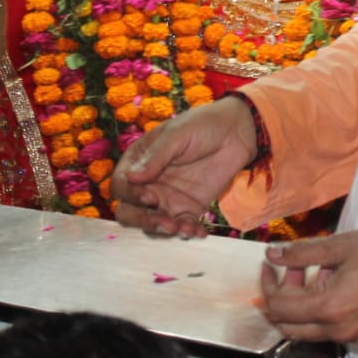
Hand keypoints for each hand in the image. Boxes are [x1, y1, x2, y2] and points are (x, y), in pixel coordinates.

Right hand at [111, 96, 256, 236]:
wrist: (236, 132)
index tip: (149, 196)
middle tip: (165, 222)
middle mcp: (148, 184)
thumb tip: (131, 178)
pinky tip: (199, 231)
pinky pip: (182, 227)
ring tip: (184, 228)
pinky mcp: (188, 209)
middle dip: (143, 221)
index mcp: (138, 161)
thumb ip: (155, 158)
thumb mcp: (177, 135)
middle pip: (130, 211)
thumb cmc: (202, 125)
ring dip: (165, 231)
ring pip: (153, 225)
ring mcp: (167, 199)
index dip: (130, 195)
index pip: (121, 185)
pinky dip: (188, 233)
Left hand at [259, 226, 357, 344]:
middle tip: (292, 269)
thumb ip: (303, 252)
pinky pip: (334, 331)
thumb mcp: (342, 245)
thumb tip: (272, 254)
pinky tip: (338, 285)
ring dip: (304, 305)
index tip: (270, 263)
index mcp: (328, 307)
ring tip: (319, 272)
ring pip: (311, 331)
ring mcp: (355, 337)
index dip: (268, 283)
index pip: (280, 306)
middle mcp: (338, 330)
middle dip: (282, 298)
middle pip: (289, 327)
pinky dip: (325, 312)